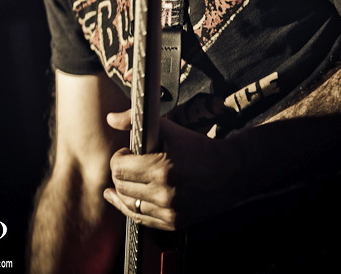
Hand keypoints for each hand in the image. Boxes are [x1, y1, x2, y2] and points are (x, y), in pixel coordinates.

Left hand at [103, 110, 243, 230]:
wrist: (229, 172)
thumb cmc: (198, 147)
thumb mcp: (168, 128)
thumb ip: (135, 120)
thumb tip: (110, 119)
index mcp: (161, 168)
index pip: (119, 167)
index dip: (118, 157)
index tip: (126, 151)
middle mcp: (164, 193)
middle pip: (121, 186)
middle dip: (119, 173)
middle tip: (127, 163)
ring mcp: (169, 211)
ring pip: (128, 204)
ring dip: (123, 191)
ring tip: (124, 180)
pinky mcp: (174, 222)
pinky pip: (141, 219)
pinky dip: (131, 208)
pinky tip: (123, 200)